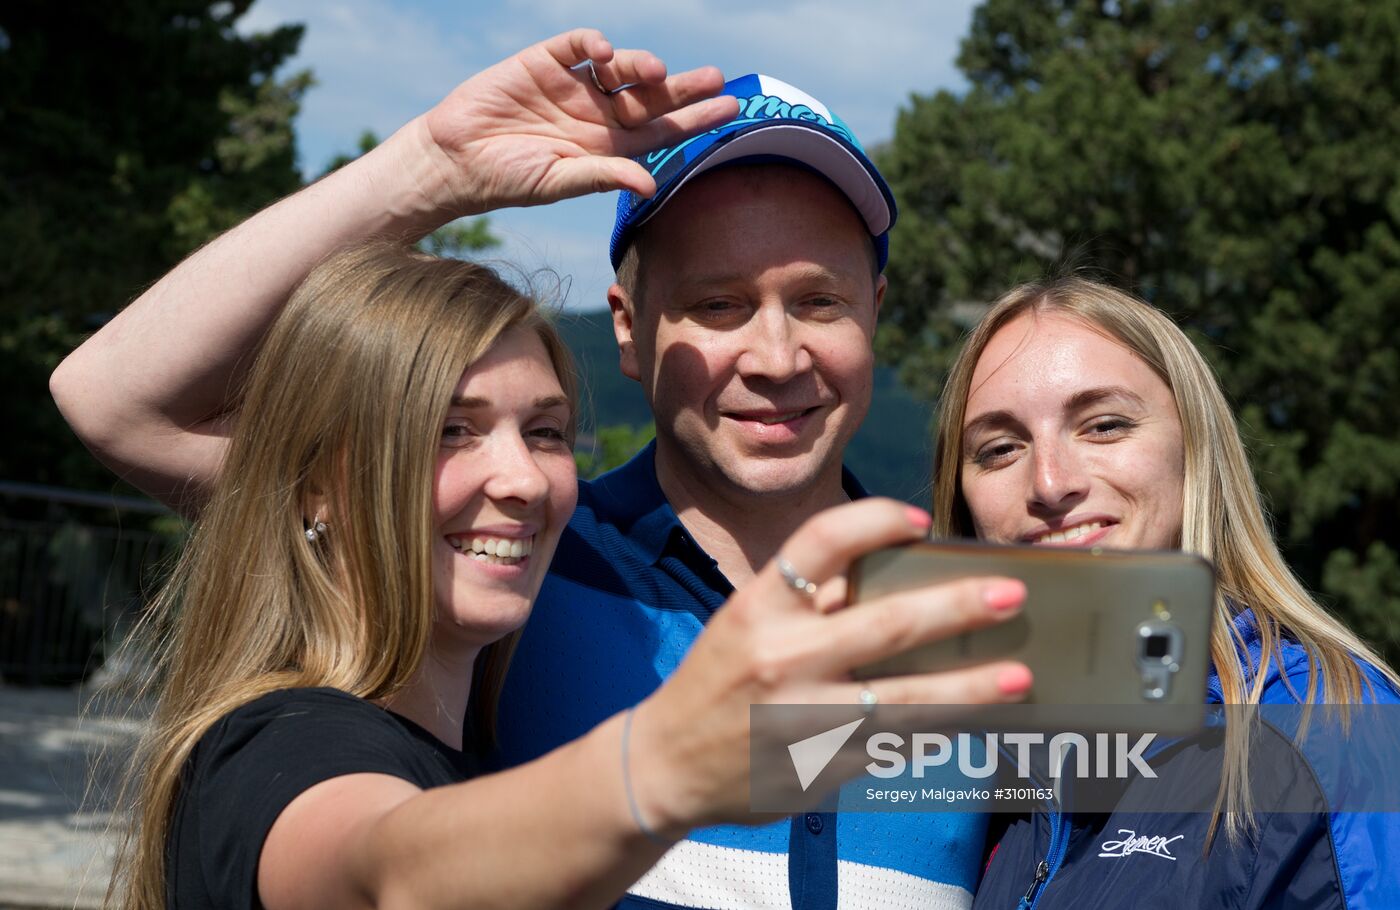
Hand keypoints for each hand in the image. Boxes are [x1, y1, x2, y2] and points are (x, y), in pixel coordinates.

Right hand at [417, 29, 738, 214]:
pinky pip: (578, 45)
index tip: (729, 111)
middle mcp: (597, 113)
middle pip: (651, 96)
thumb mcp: (558, 182)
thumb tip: (649, 185)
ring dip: (641, 65)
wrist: (456, 158)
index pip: (661, 131)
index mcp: (607, 146)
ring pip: (621, 69)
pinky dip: (594, 44)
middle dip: (685, 89)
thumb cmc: (509, 179)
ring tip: (656, 71)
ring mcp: (573, 86)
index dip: (695, 121)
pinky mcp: (545, 62)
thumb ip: (602, 177)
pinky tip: (605, 52)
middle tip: (716, 78)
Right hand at [627, 499, 1033, 833]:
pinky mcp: (821, 766)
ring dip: (971, 687)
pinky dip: (937, 732)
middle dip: (959, 607)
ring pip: (907, 700)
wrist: (667, 765)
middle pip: (888, 623)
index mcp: (758, 607)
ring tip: (1021, 676)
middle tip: (1012, 595)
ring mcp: (804, 718)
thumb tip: (893, 576)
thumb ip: (807, 600)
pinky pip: (893, 745)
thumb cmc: (717, 681)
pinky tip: (975, 723)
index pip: (822, 542)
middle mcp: (782, 658)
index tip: (919, 521)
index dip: (875, 521)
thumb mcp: (745, 624)